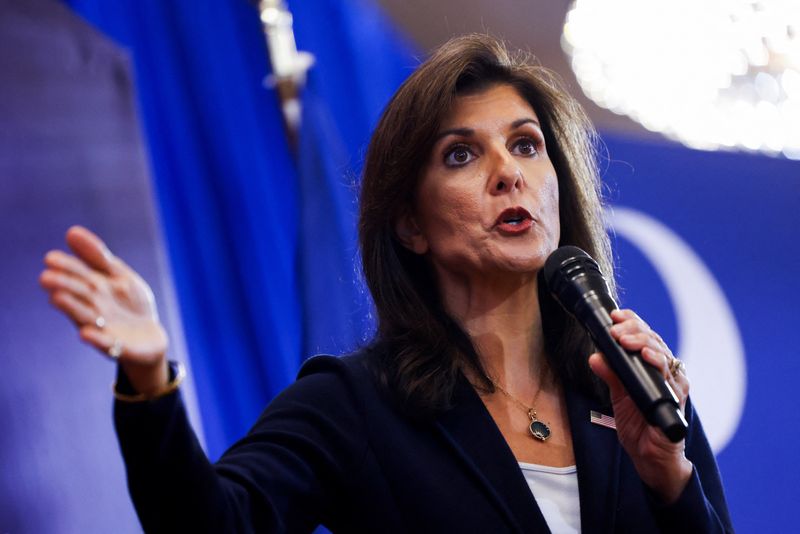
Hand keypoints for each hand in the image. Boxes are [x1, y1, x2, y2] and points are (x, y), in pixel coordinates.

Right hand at [39, 226, 168, 393]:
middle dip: (64, 286)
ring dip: (72, 308)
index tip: (50, 258)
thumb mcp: (120, 276)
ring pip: (85, 317)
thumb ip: (98, 257)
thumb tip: (71, 231)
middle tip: (46, 277)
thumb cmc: (131, 303)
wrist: (150, 338)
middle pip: (78, 294)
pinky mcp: (115, 346)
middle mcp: (93, 307)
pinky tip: (86, 333)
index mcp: (94, 288)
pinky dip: (95, 339)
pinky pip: (104, 343)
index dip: (66, 266)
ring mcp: (102, 327)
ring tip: (57, 298)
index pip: (78, 274)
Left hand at [588, 309, 691, 503]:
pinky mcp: (678, 398)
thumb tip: (594, 356)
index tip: (615, 315)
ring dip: (642, 342)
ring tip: (625, 338)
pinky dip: (657, 363)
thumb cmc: (639, 425)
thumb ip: (610, 375)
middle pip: (653, 340)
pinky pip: (670, 376)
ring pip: (662, 353)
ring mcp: (674, 383)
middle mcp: (666, 371)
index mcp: (652, 366)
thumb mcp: (618, 396)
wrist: (650, 457)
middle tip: (616, 327)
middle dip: (634, 329)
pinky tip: (646, 356)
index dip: (632, 322)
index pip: (644, 336)